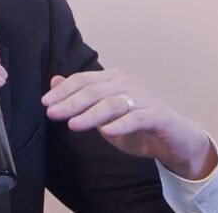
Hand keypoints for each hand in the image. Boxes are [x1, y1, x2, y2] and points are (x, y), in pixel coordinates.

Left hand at [41, 68, 216, 179]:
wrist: (172, 138)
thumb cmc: (134, 124)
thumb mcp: (102, 112)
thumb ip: (81, 97)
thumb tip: (54, 81)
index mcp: (112, 78)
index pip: (82, 80)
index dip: (63, 91)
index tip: (45, 103)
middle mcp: (126, 83)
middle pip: (94, 90)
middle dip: (71, 102)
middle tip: (52, 114)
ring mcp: (142, 98)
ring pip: (112, 103)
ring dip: (90, 114)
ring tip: (72, 125)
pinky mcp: (156, 115)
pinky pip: (136, 118)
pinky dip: (121, 125)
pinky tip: (106, 133)